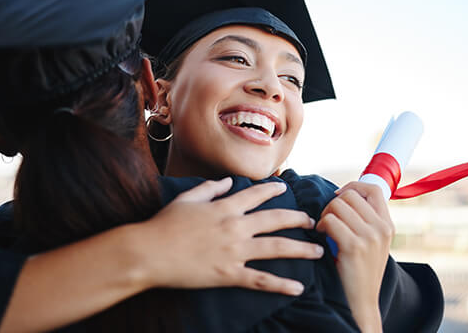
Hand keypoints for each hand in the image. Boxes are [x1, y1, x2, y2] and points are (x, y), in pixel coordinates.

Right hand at [132, 178, 323, 295]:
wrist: (148, 252)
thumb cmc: (163, 224)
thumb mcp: (186, 198)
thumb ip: (210, 188)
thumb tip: (227, 181)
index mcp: (225, 207)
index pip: (256, 195)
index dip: (273, 190)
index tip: (285, 189)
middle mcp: (235, 226)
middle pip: (275, 219)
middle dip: (297, 219)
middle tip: (312, 221)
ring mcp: (234, 251)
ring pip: (276, 248)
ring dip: (300, 249)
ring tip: (318, 251)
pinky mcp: (229, 274)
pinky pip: (260, 280)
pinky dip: (281, 284)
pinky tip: (298, 287)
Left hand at [316, 182, 394, 331]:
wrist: (361, 302)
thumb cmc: (359, 270)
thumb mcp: (372, 242)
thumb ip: (365, 220)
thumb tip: (342, 194)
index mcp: (388, 225)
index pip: (373, 189)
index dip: (353, 187)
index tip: (339, 197)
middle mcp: (382, 228)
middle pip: (351, 195)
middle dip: (333, 203)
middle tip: (328, 220)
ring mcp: (370, 237)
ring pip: (337, 205)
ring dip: (325, 215)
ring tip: (324, 229)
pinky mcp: (354, 246)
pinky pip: (330, 220)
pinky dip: (321, 225)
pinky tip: (321, 236)